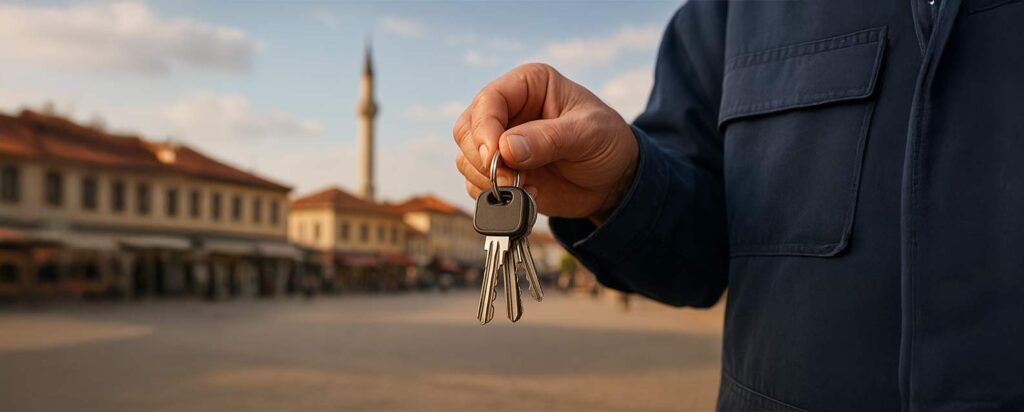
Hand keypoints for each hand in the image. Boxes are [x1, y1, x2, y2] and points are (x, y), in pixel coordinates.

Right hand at [453, 63, 638, 220]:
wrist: (615, 180)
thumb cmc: (608, 143)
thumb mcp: (588, 133)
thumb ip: (549, 139)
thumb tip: (505, 149)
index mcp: (528, 86)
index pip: (488, 101)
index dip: (485, 129)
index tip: (495, 155)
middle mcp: (508, 111)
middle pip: (467, 130)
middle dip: (482, 158)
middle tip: (510, 178)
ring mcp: (501, 143)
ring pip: (466, 159)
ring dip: (488, 179)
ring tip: (526, 187)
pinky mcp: (501, 172)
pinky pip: (476, 184)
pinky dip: (493, 196)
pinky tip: (526, 196)